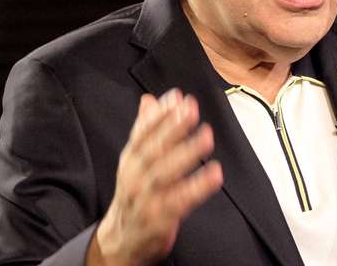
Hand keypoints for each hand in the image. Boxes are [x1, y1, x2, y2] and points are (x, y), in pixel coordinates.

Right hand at [88, 89, 222, 265]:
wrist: (121, 240)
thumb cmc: (135, 193)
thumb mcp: (135, 160)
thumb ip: (144, 129)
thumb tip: (149, 99)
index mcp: (131, 158)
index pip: (143, 132)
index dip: (160, 114)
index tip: (177, 97)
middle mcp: (135, 176)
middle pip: (154, 149)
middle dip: (172, 127)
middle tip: (191, 109)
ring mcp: (146, 197)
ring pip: (165, 173)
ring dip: (186, 153)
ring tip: (206, 135)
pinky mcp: (159, 218)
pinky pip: (180, 201)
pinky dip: (198, 187)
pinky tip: (215, 173)